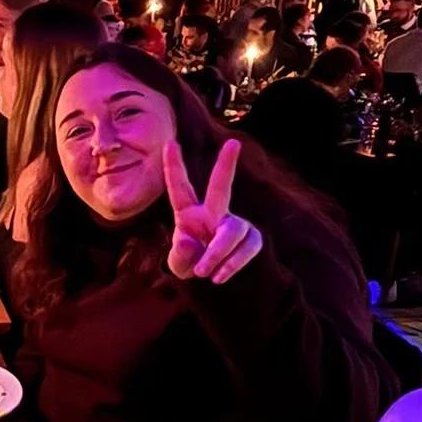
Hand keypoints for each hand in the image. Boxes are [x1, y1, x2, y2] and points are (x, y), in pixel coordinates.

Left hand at [163, 138, 262, 283]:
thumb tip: (191, 241)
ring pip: (232, 230)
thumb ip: (180, 254)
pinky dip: (233, 263)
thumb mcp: (178, 264)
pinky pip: (248, 246)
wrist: (213, 280)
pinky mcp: (251, 238)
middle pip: (221, 186)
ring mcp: (233, 224)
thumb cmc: (191, 264)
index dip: (174, 167)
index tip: (169, 143)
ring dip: (218, 253)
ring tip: (204, 272)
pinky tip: (220, 277)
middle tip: (232, 142)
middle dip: (227, 164)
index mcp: (188, 213)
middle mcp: (213, 213)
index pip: (180, 189)